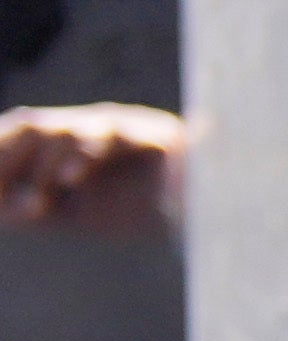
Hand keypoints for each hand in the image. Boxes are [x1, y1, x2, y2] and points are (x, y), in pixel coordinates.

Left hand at [0, 105, 180, 232]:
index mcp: (75, 139)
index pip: (22, 131)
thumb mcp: (82, 215)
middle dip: (9, 161)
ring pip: (63, 131)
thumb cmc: (150, 213)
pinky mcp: (153, 133)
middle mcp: (94, 124)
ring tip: (38, 206)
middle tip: (2, 199)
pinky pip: (109, 136)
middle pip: (33, 125)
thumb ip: (41, 210)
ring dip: (41, 170)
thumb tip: (4, 213)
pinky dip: (82, 158)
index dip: (0, 154)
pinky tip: (67, 183)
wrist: (213, 216)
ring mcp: (124, 124)